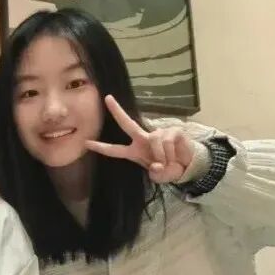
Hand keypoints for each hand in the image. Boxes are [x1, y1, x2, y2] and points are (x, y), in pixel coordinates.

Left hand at [84, 94, 199, 183]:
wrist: (188, 166)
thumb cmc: (169, 169)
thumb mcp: (160, 176)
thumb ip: (156, 173)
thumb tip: (156, 165)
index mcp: (135, 151)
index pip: (115, 149)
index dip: (101, 147)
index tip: (86, 143)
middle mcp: (143, 139)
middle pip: (127, 123)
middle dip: (117, 111)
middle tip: (107, 98)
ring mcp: (157, 133)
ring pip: (154, 141)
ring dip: (162, 155)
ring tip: (168, 162)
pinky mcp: (172, 130)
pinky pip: (167, 141)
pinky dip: (171, 153)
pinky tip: (175, 155)